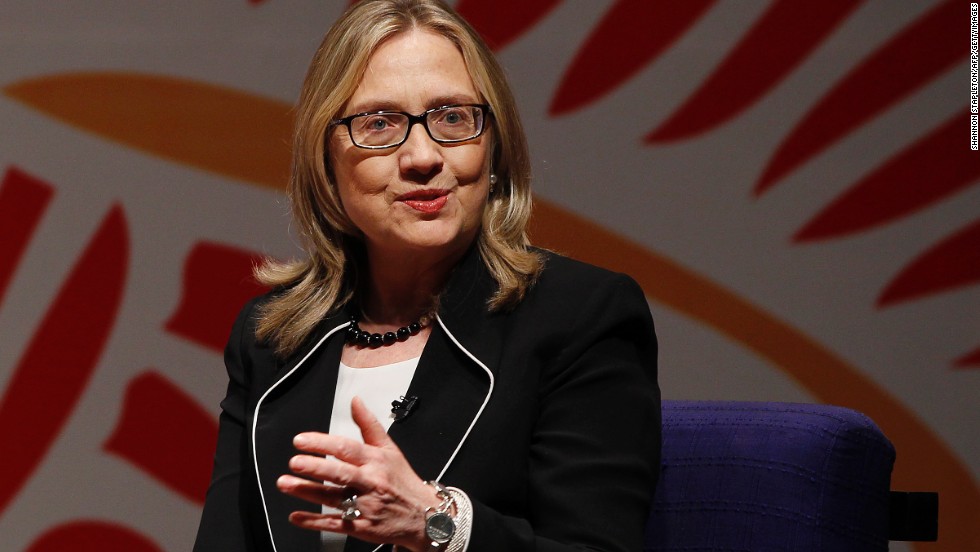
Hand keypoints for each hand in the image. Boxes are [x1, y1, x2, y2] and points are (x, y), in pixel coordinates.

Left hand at [276, 396, 441, 550]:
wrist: (425, 515)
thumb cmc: (403, 481)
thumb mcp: (390, 449)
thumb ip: (369, 424)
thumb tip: (355, 401)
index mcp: (376, 460)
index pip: (346, 448)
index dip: (322, 443)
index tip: (301, 440)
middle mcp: (370, 482)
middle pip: (340, 473)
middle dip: (315, 468)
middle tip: (294, 462)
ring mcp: (365, 506)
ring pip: (333, 498)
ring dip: (307, 492)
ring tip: (286, 484)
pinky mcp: (361, 527)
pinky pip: (334, 524)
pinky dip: (314, 521)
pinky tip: (296, 516)